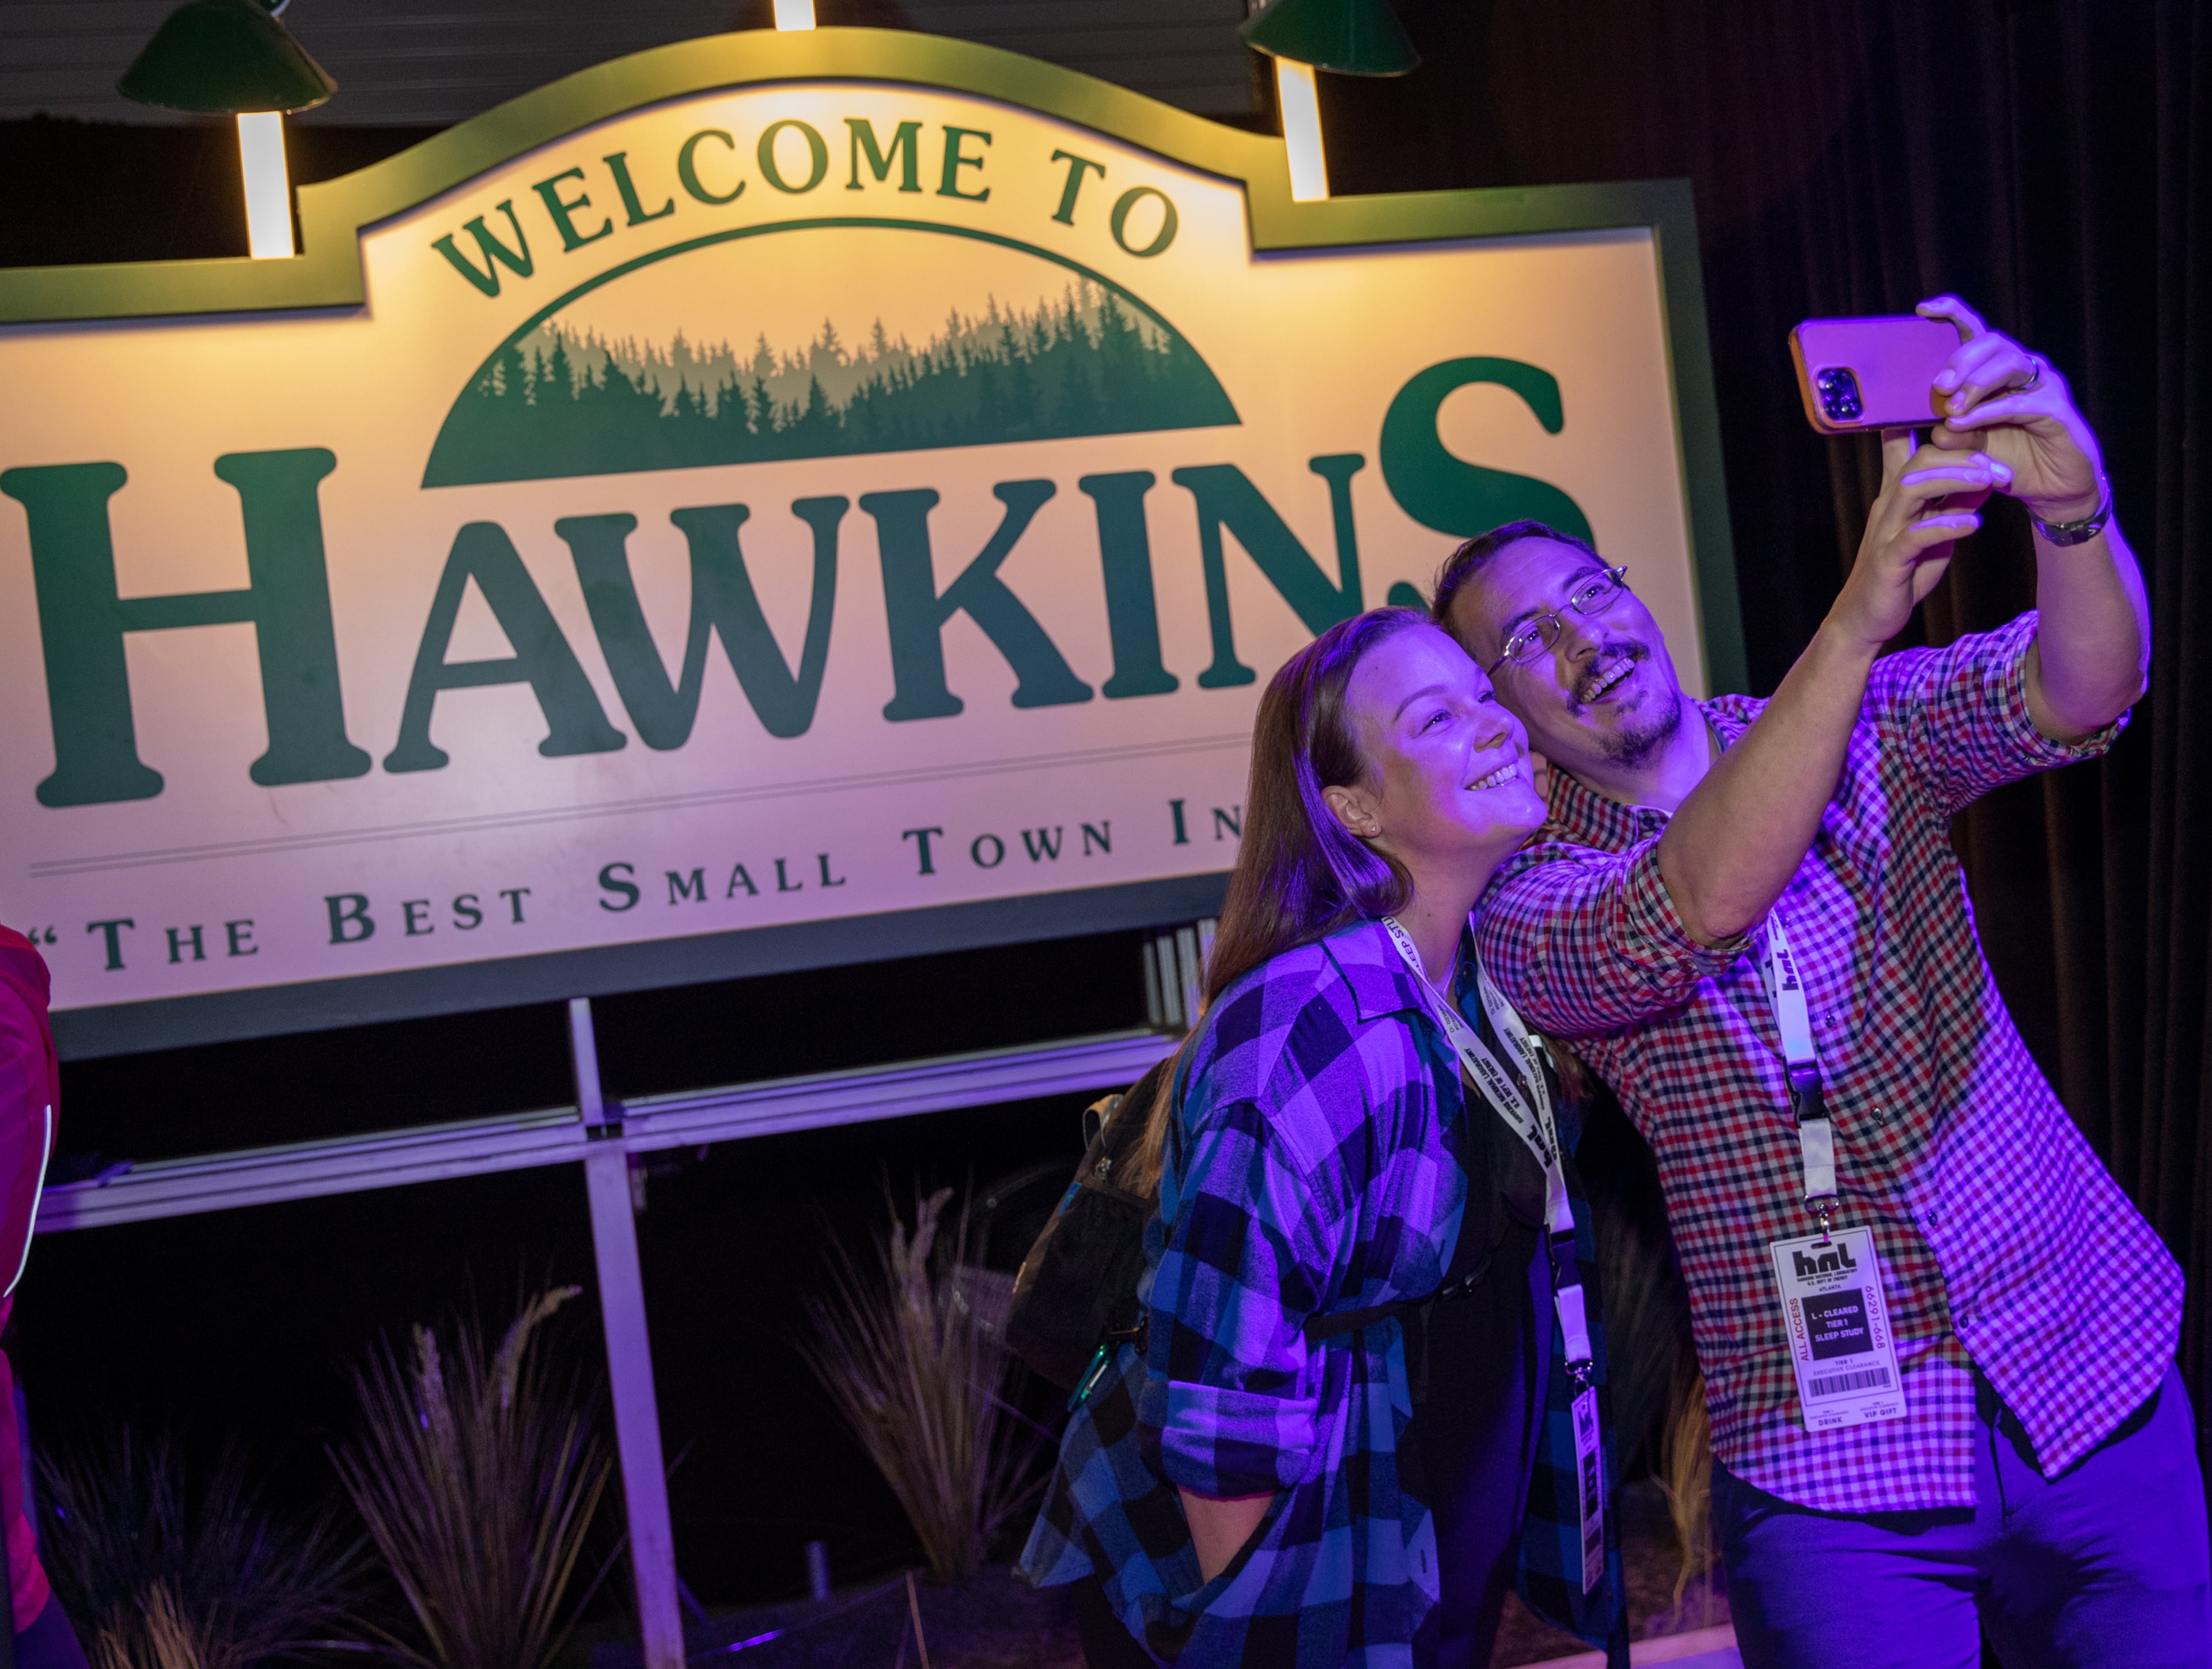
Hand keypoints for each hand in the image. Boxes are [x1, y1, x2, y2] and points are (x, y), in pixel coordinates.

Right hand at [1828, 430, 2009, 652]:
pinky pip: (1915, 536)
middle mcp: (1887, 505)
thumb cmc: (1903, 571)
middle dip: (1961, 455)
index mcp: (1896, 495)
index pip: (1903, 445)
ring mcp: (1885, 531)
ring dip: (1954, 479)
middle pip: (1918, 460)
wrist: (1867, 617)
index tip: (1967, 411)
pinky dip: (1945, 526)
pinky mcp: (1888, 560)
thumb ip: (1956, 501)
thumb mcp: (1935, 530)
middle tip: (1999, 465)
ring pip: (1913, 488)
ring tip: (1991, 480)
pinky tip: (1973, 524)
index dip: (1929, 423)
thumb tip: (1987, 472)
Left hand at [1918, 295, 2103, 521]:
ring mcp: (2043, 387)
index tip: (1923, 308)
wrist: (2053, 490)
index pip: (1977, 333)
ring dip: (1976, 382)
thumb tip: (1935, 425)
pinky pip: (2019, 403)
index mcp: (1998, 372)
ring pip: (2010, 364)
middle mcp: (2023, 371)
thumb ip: (1952, 434)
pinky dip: (1988, 411)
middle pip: (1993, 342)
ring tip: (1951, 406)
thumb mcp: (1970, 448)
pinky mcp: (2056, 410)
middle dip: (1962, 358)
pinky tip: (1966, 421)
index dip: (1953, 314)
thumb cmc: (2010, 461)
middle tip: (1939, 384)